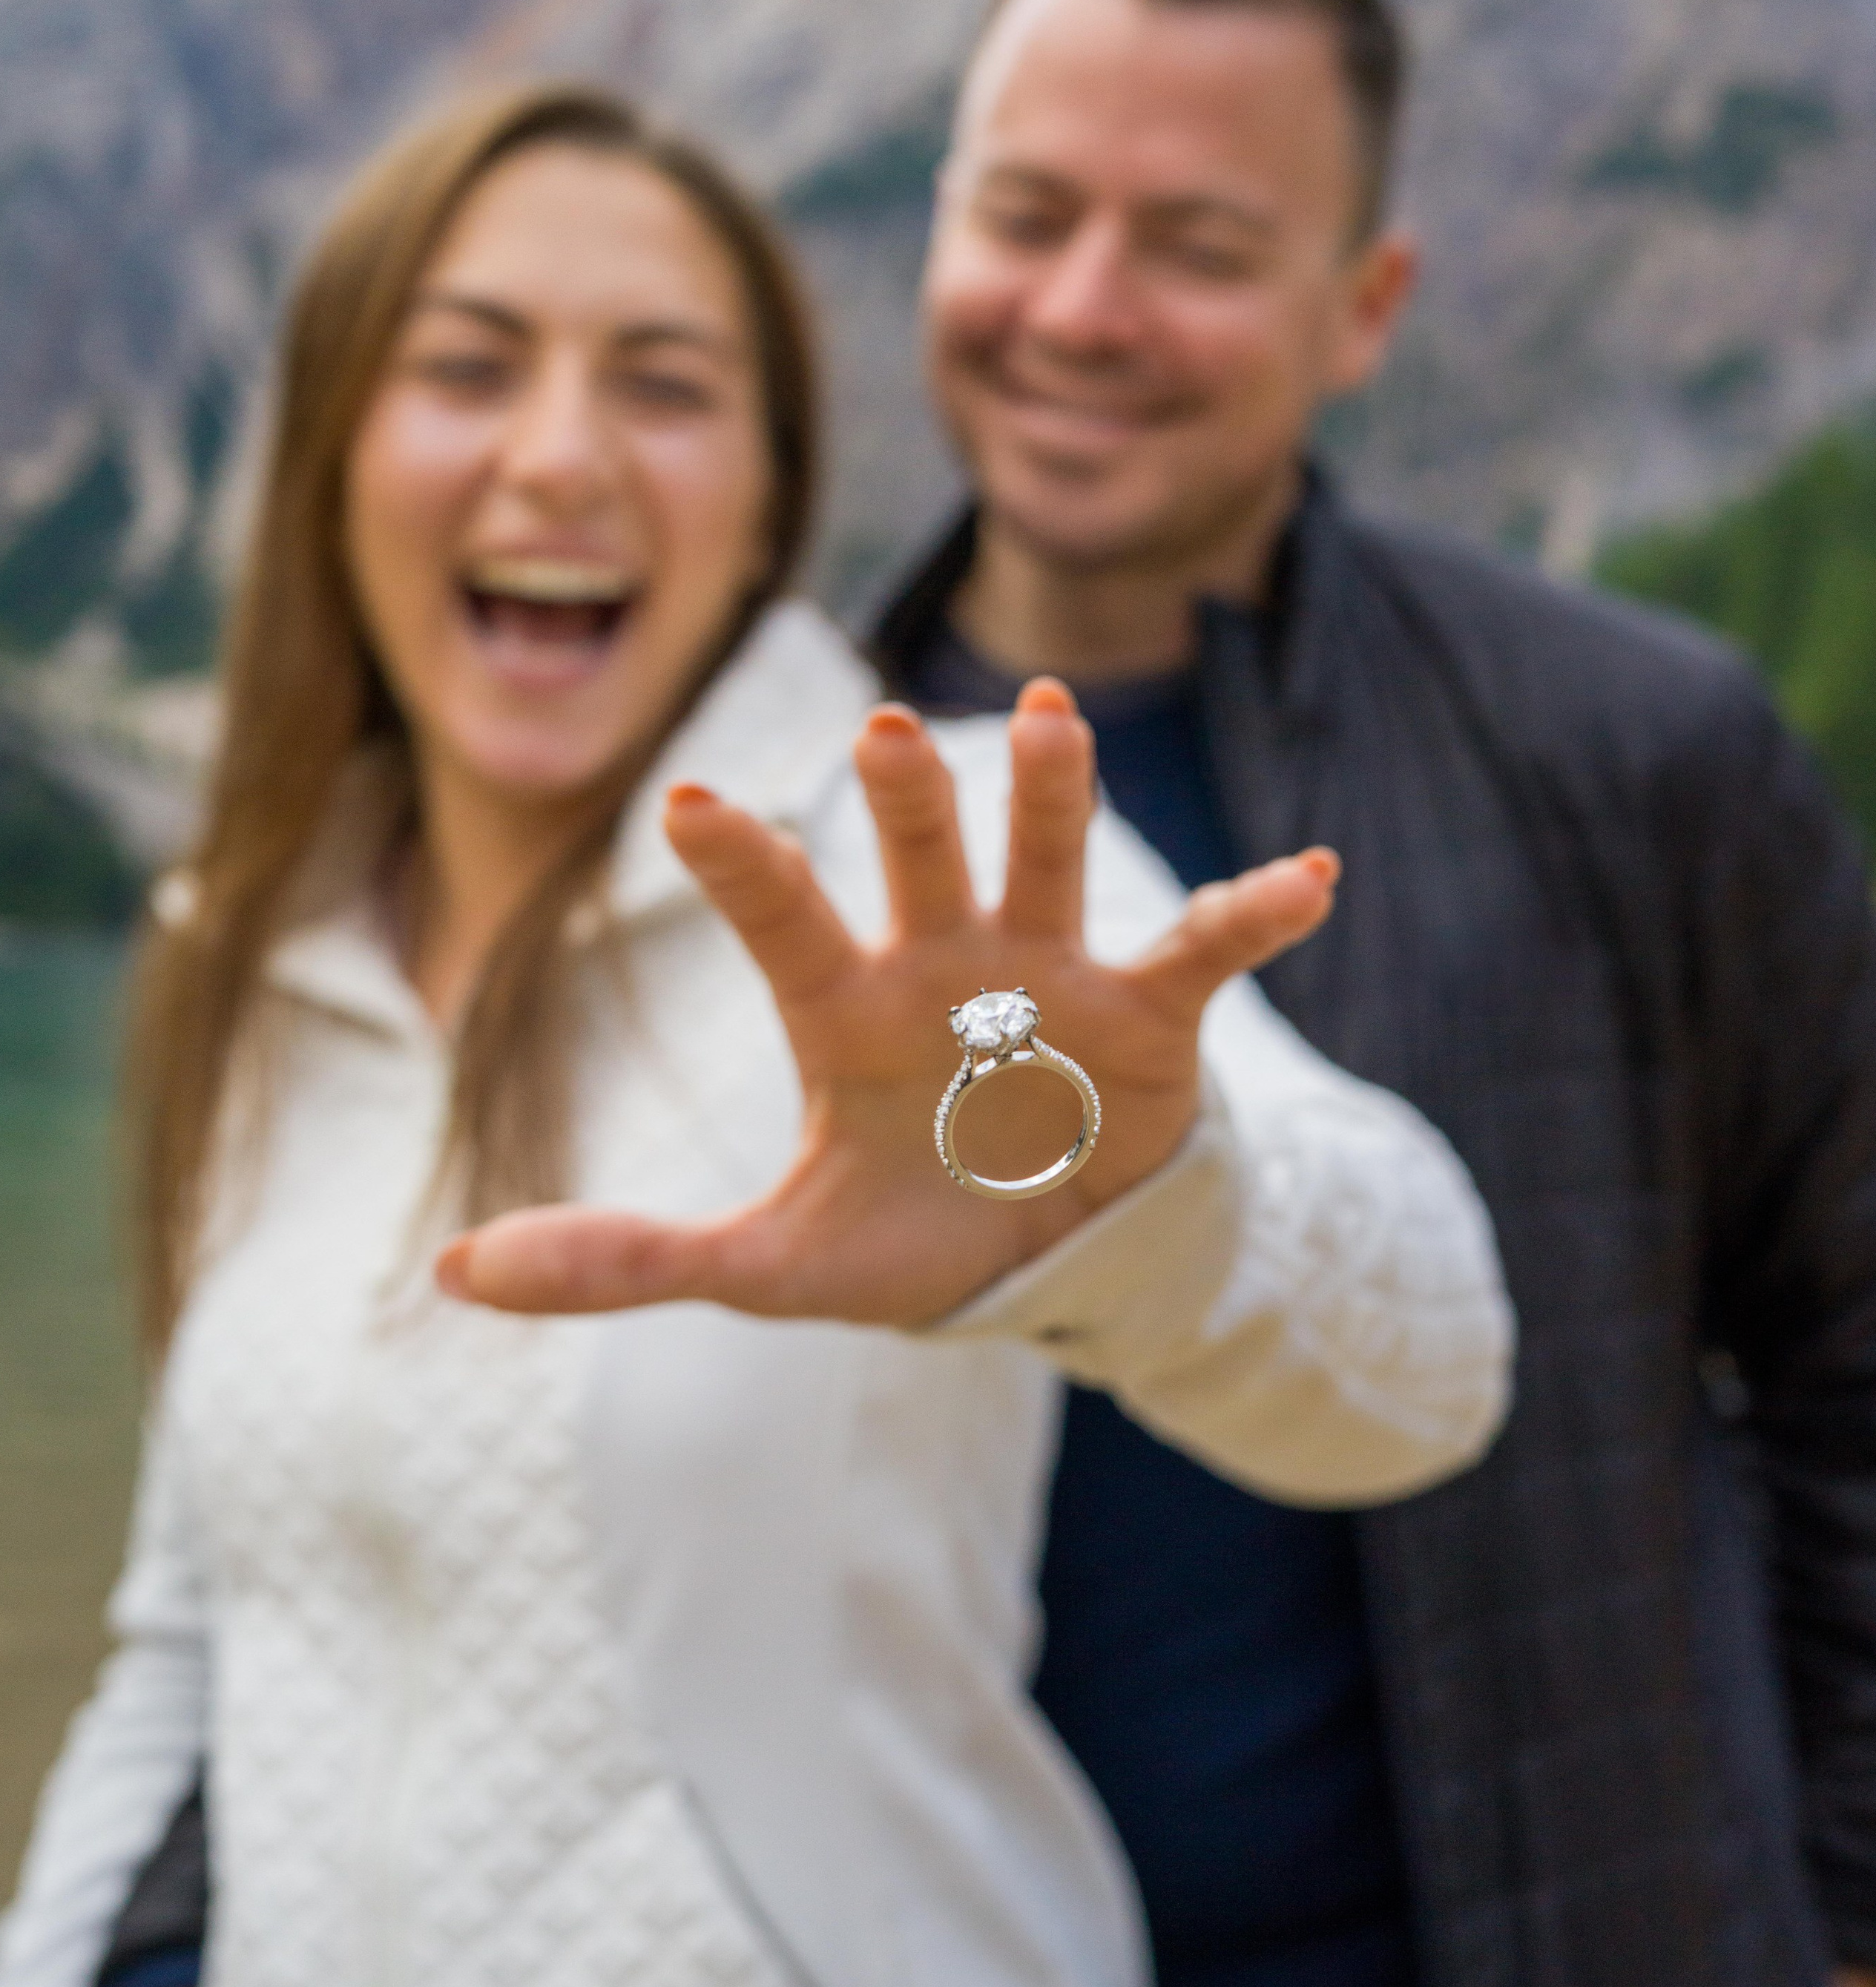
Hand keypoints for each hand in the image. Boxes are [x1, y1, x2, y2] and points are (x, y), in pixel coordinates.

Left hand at [440, 679, 1336, 1326]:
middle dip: (908, 799)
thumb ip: (629, 1257)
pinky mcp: (1151, 1015)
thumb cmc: (904, 1234)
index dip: (742, 867)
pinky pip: (1206, 948)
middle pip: (923, 859)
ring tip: (1050, 716)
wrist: (1045, 1258)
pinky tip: (1310, 874)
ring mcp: (1053, 976)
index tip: (684, 797)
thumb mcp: (771, 1265)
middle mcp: (948, 964)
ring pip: (1049, 860)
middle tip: (880, 730)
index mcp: (849, 1011)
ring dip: (1053, 794)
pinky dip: (1255, 909)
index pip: (786, 923)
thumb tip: (455, 1271)